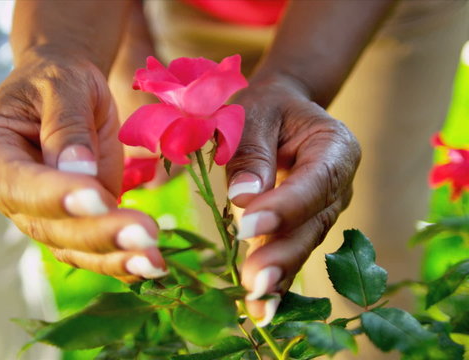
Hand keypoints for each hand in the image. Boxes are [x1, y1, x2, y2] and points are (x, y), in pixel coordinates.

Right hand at [0, 48, 166, 280]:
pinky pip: (92, 249)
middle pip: (47, 225)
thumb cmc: (58, 79)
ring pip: (71, 246)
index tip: (97, 197)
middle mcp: (9, 192)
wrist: (68, 91)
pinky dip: (121, 261)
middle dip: (97, 232)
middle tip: (144, 234)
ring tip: (154, 261)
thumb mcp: (63, 84)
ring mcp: (41, 213)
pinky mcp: (73, 222)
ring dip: (114, 256)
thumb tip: (78, 171)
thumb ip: (67, 125)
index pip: (17, 183)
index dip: (55, 195)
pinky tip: (150, 266)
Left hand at [226, 74, 360, 325]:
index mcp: (335, 147)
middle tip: (254, 281)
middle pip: (313, 223)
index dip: (285, 207)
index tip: (249, 227)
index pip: (314, 181)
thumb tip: (243, 197)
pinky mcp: (305, 226)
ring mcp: (325, 209)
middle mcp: (339, 184)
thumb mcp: (254, 114)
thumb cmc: (266, 108)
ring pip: (304, 244)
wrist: (281, 112)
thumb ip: (250, 153)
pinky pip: (292, 252)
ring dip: (279, 274)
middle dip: (282, 254)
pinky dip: (276, 278)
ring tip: (257, 304)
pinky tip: (261, 306)